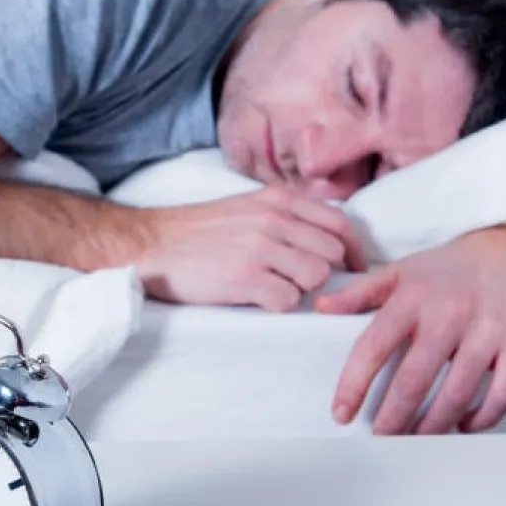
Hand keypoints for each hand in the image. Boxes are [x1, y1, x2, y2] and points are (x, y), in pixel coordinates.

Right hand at [135, 186, 367, 311]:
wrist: (153, 244)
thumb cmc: (199, 231)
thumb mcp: (247, 207)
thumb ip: (286, 216)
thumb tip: (326, 239)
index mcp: (277, 201)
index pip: (338, 223)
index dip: (353, 250)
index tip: (351, 267)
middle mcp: (274, 220)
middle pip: (332, 253)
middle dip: (322, 271)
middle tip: (299, 280)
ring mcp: (260, 249)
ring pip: (316, 277)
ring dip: (301, 289)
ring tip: (274, 287)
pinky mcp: (245, 279)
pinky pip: (288, 300)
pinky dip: (278, 304)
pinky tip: (258, 298)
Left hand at [317, 226, 505, 434]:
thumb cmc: (454, 265)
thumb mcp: (403, 269)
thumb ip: (361, 291)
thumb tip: (322, 306)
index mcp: (413, 297)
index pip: (373, 346)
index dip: (353, 385)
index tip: (341, 413)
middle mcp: (449, 314)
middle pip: (414, 380)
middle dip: (393, 417)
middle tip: (382, 438)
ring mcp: (488, 330)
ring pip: (456, 394)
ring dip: (433, 425)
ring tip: (417, 440)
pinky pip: (502, 394)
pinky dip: (482, 418)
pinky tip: (464, 425)